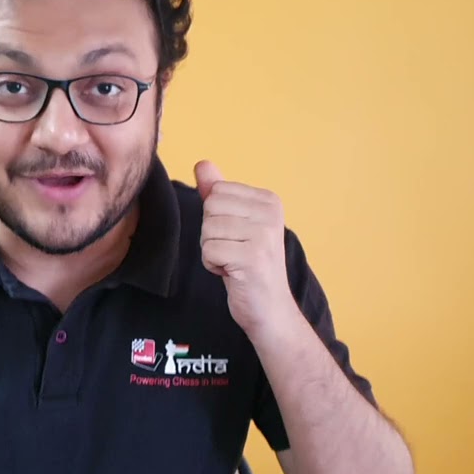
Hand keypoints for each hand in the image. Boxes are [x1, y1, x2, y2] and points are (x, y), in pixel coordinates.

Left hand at [195, 160, 292, 337]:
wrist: (270, 309)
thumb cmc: (249, 265)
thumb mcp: (235, 224)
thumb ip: (218, 193)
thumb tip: (202, 165)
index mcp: (269, 200)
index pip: (216, 192)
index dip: (216, 218)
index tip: (236, 237)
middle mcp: (270, 213)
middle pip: (210, 208)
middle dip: (212, 234)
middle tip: (234, 251)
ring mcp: (264, 235)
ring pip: (208, 230)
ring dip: (212, 251)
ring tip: (234, 262)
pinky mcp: (252, 257)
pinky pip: (209, 251)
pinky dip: (213, 266)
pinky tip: (233, 273)